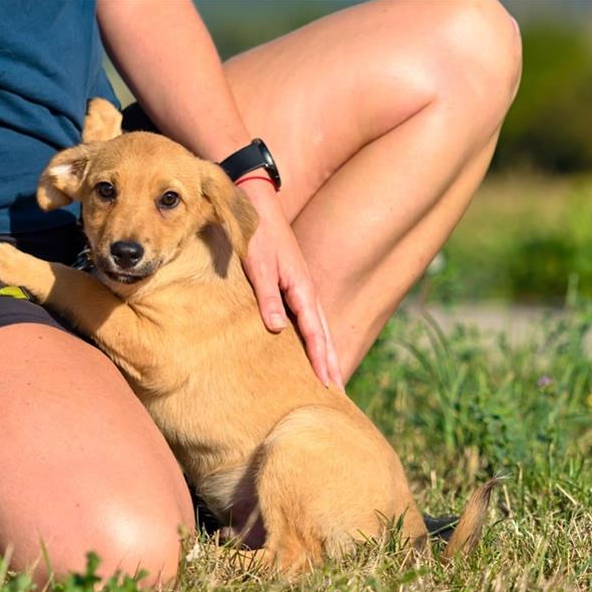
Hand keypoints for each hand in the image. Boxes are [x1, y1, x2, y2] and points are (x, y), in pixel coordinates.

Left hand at [239, 180, 343, 389]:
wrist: (254, 202)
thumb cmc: (255, 233)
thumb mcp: (258, 264)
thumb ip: (267, 296)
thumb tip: (276, 329)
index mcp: (301, 286)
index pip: (314, 331)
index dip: (320, 358)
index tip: (327, 382)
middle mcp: (305, 288)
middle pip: (323, 332)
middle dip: (330, 360)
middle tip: (337, 389)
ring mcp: (300, 285)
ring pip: (317, 324)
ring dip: (324, 349)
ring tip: (329, 373)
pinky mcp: (291, 282)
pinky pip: (306, 316)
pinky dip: (312, 334)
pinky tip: (308, 345)